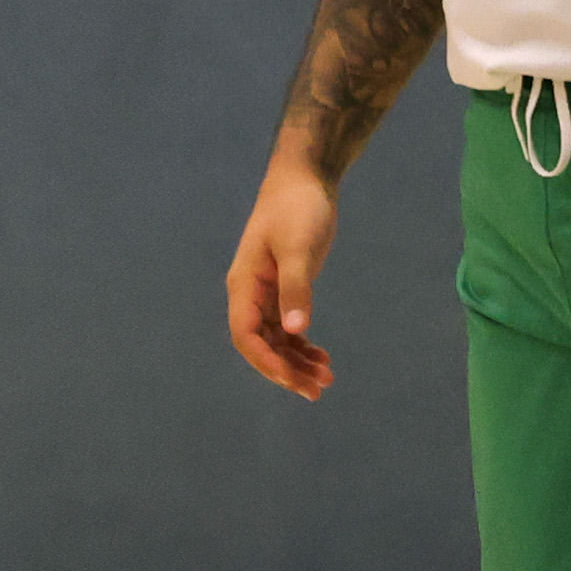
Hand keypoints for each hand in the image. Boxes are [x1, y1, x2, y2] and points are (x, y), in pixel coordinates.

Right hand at [226, 165, 341, 397]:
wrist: (303, 181)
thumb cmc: (297, 209)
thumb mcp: (297, 248)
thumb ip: (296, 289)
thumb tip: (297, 329)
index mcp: (244, 285)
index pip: (246, 335)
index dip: (266, 361)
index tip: (293, 379)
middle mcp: (250, 294)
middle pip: (261, 344)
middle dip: (286, 369)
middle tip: (317, 389)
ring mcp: (266, 293)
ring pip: (276, 339)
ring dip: (296, 360)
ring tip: (326, 378)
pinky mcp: (283, 288)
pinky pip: (287, 327)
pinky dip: (302, 344)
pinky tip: (322, 356)